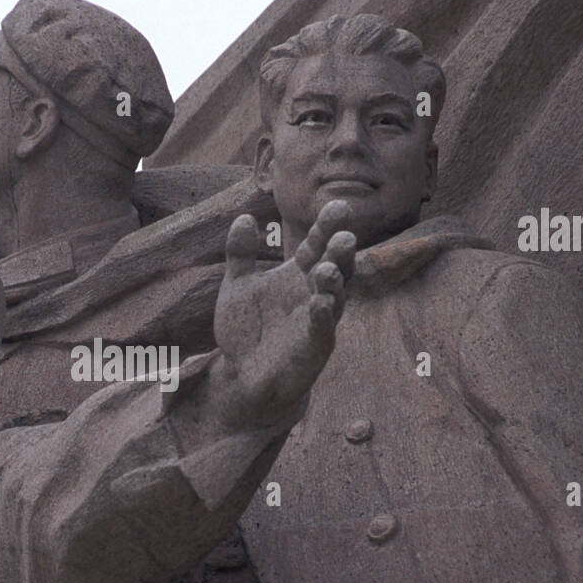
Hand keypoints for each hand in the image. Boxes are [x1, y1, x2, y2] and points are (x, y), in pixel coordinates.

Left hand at [210, 199, 352, 428]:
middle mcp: (315, 294)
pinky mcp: (315, 349)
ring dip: (332, 283)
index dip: (326, 227)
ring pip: (334, 299)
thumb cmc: (248, 330)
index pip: (316, 244)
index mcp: (299, 274)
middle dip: (341, 253)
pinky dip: (322, 317)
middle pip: (336, 267)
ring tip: (326, 269)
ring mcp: (319, 321)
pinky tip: (319, 303)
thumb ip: (240, 254)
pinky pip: (323, 331)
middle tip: (344, 236)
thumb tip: (244, 218)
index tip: (338, 205)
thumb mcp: (237, 287)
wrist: (244, 377)